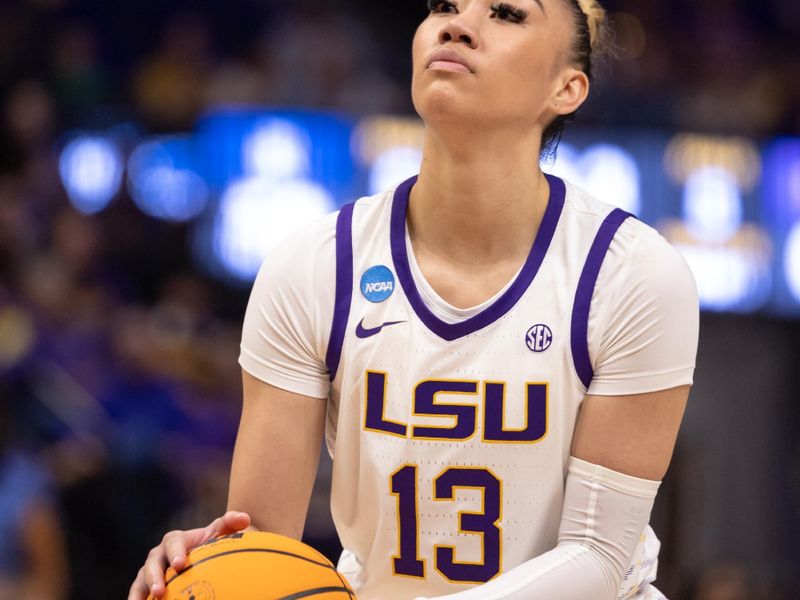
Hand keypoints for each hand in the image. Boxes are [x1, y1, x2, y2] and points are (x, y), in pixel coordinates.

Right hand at [127, 511, 250, 599]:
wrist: (201, 558)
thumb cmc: (210, 543)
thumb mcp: (220, 532)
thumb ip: (230, 522)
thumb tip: (245, 518)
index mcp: (176, 540)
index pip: (173, 543)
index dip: (175, 553)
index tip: (179, 564)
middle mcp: (159, 555)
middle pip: (151, 563)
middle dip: (154, 576)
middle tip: (159, 591)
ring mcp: (150, 572)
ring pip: (140, 582)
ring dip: (139, 594)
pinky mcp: (145, 587)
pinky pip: (139, 595)